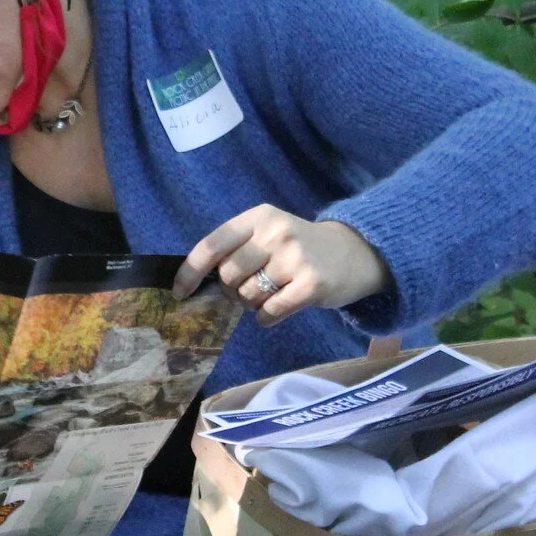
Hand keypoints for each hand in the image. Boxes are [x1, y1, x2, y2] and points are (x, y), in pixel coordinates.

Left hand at [173, 204, 391, 325]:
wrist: (355, 252)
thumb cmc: (300, 246)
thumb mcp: (269, 232)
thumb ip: (238, 248)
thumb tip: (198, 281)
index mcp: (259, 217)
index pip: (212, 245)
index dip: (190, 271)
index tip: (180, 292)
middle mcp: (276, 233)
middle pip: (228, 275)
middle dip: (230, 290)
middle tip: (246, 290)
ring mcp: (295, 258)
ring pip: (248, 296)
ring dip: (251, 304)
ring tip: (270, 294)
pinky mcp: (311, 285)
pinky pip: (270, 312)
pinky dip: (266, 318)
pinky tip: (276, 311)